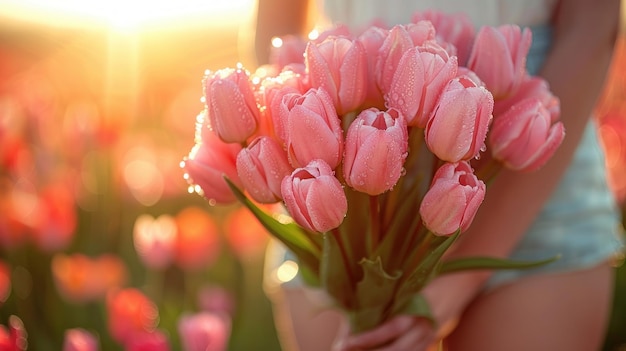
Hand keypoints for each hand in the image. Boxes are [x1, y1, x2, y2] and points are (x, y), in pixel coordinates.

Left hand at [332, 270, 485, 350]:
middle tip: (342, 349)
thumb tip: (355, 306)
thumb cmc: (429, 276)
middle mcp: (424, 326)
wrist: (461, 283)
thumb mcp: (411, 282)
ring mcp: (428, 336)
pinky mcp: (429, 341)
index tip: (345, 342)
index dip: (367, 338)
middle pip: (396, 349)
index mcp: (419, 308)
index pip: (391, 329)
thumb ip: (389, 294)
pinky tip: (372, 350)